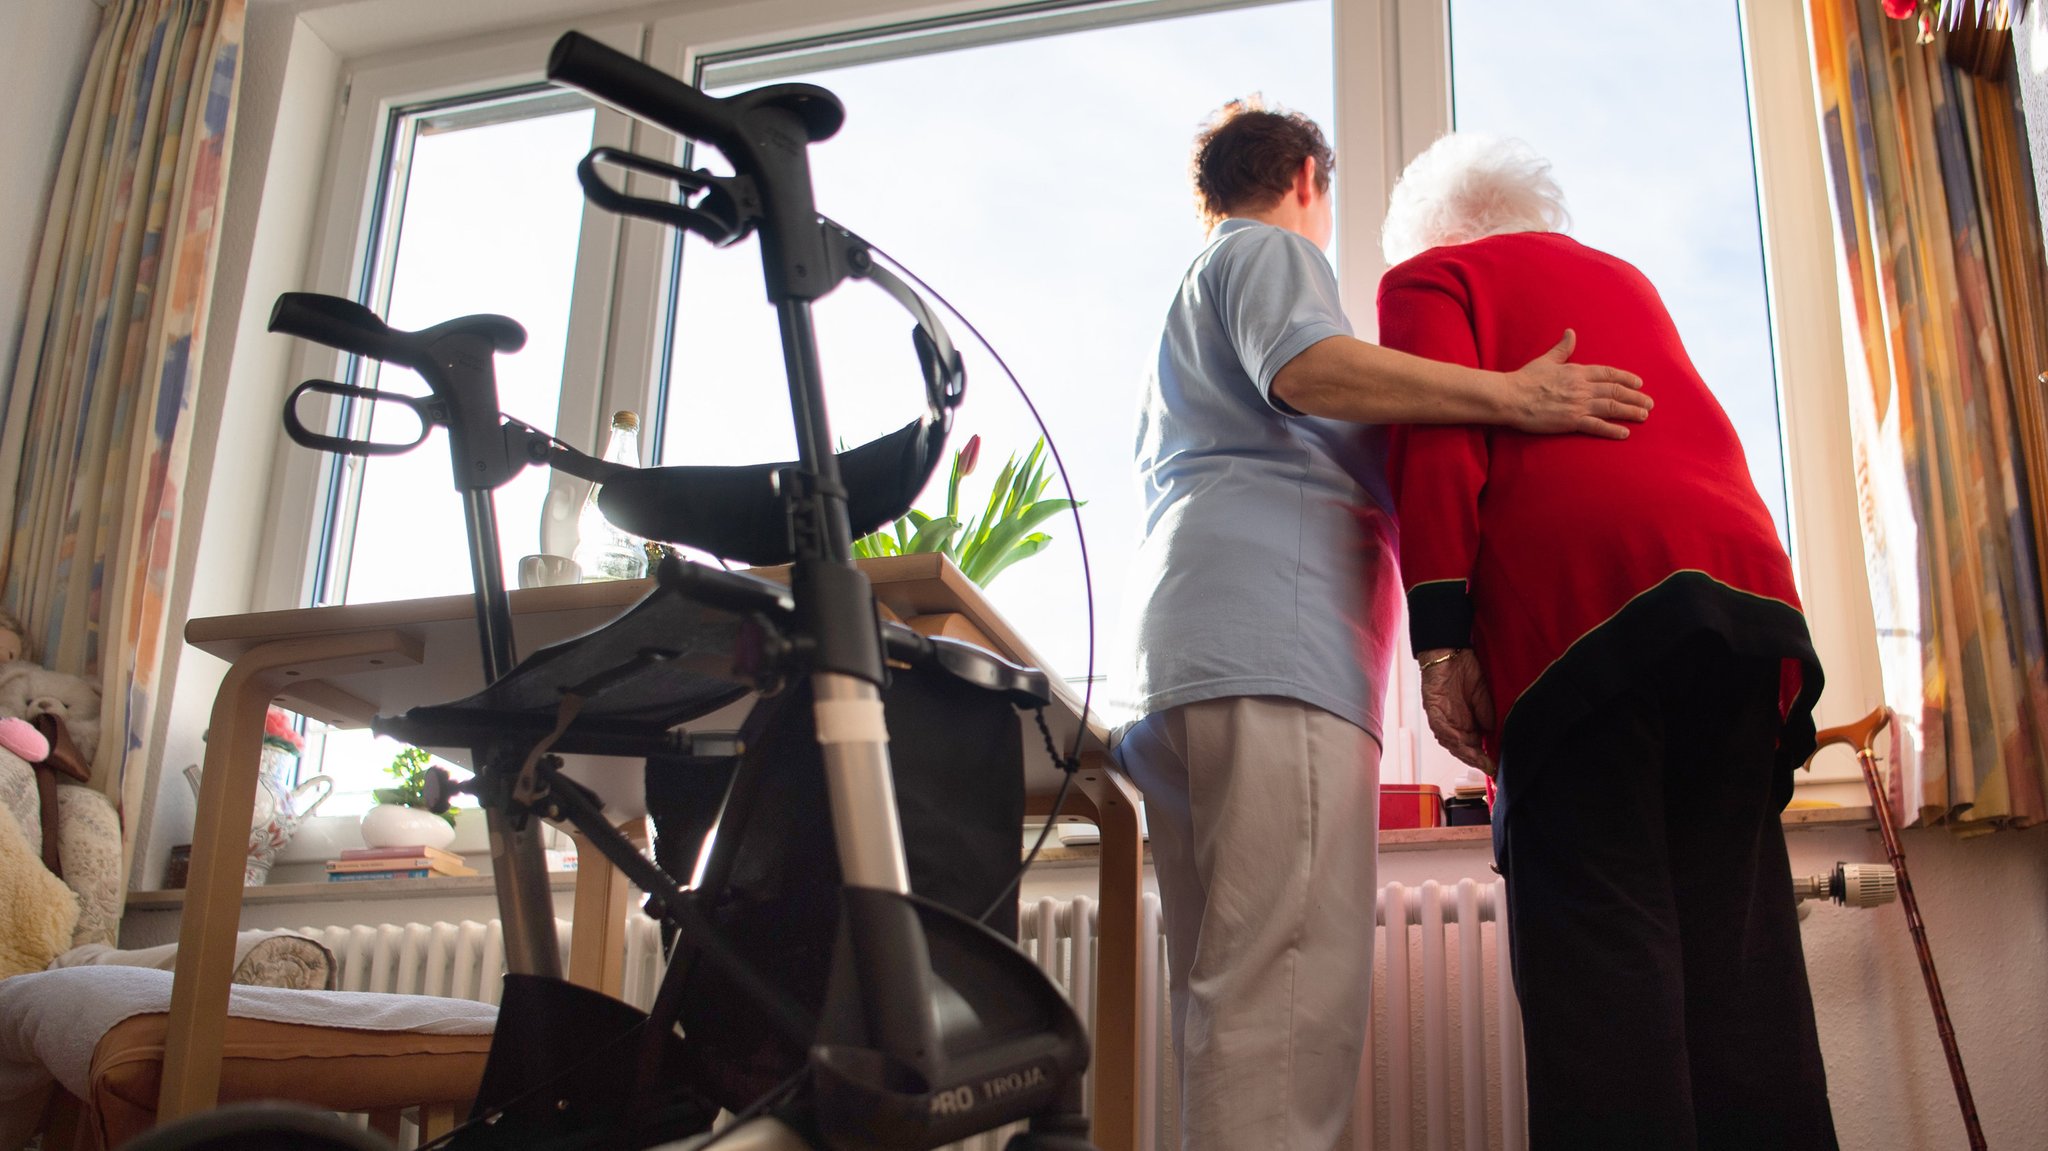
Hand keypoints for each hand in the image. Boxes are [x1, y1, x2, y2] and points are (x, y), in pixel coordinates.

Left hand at [1419, 648, 1495, 774]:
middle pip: (1462, 749)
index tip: (1495, 767)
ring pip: (1450, 742)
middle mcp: (1453, 724)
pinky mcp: (1432, 708)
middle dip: (1475, 759)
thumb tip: (1493, 734)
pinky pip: (1439, 726)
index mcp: (1466, 723)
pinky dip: (1449, 735)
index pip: (1474, 747)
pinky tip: (1459, 741)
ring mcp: (1441, 718)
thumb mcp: (1484, 696)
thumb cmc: (1466, 671)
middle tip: (1489, 767)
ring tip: (1478, 759)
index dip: (1483, 758)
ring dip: (1464, 751)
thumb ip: (1487, 715)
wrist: (1450, 651)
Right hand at [1501, 330, 1650, 440]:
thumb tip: (1570, 332)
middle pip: (1615, 391)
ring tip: (1644, 416)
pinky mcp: (1571, 421)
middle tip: (1649, 403)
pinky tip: (1624, 433)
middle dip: (1635, 397)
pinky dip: (1612, 429)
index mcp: (1577, 371)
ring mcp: (1578, 404)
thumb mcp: (1546, 360)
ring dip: (1630, 411)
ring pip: (1611, 407)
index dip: (1626, 378)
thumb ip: (1562, 348)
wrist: (1510, 397)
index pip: (1609, 374)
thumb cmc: (1525, 379)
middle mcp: (1582, 387)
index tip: (1639, 383)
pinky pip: (1597, 426)